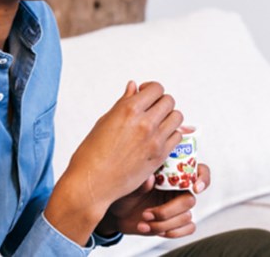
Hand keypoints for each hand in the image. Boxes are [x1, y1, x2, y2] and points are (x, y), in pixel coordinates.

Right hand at [45, 80, 183, 244]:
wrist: (93, 182)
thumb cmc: (92, 153)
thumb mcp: (105, 121)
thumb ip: (124, 102)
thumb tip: (133, 87)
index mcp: (129, 110)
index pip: (156, 88)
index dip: (151, 89)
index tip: (145, 94)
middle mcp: (145, 123)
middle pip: (169, 101)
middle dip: (161, 102)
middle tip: (151, 109)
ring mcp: (155, 140)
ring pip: (177, 117)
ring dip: (169, 117)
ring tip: (158, 123)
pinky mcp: (160, 156)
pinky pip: (177, 137)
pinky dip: (171, 134)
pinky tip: (159, 137)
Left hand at [96, 163, 210, 238]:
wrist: (118, 211)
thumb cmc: (125, 191)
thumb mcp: (129, 184)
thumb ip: (141, 181)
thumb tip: (151, 178)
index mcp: (171, 173)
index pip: (198, 170)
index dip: (203, 178)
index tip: (195, 188)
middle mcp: (178, 188)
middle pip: (189, 199)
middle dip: (168, 210)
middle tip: (147, 213)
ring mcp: (178, 206)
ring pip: (185, 217)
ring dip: (163, 224)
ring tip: (143, 221)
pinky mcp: (177, 221)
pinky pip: (188, 228)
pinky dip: (172, 232)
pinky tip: (152, 229)